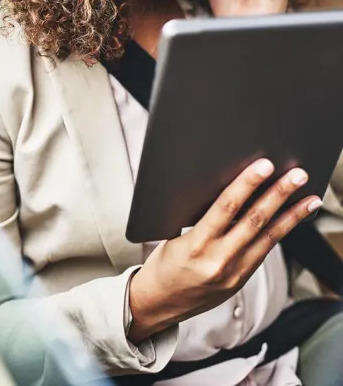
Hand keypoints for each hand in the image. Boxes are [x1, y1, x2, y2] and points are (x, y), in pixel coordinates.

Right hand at [127, 159, 321, 343]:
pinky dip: (280, 232)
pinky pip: (264, 251)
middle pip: (255, 220)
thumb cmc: (163, 263)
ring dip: (291, 215)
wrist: (159, 303)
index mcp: (196, 244)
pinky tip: (292, 219)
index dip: (247, 184)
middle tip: (297, 175)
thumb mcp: (174, 235)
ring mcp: (233, 273)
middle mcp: (218, 260)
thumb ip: (201, 217)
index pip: (226, 207)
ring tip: (309, 198)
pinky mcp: (241, 280)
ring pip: (268, 238)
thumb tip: (230, 190)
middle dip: (279, 194)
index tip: (265, 166)